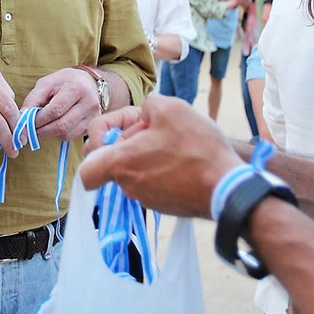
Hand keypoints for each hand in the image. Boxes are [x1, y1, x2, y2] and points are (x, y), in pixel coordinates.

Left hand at [23, 67, 100, 140]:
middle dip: (42, 131)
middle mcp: (89, 103)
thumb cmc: (64, 82)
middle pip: (62, 125)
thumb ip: (33, 99)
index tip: (26, 124)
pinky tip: (55, 127)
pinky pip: (73, 137)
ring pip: (67, 134)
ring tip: (42, 127)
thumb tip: (22, 118)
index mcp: (76, 88)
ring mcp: (93, 115)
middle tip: (31, 131)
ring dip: (50, 134)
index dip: (38, 120)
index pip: (54, 111)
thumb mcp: (47, 83)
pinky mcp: (93, 125)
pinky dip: (60, 135)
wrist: (88, 83)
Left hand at [78, 94, 241, 217]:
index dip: (96, 148)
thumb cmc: (196, 147)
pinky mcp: (166, 207)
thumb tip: (145, 115)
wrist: (227, 187)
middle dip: (131, 142)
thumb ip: (147, 106)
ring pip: (137, 171)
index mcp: (120, 163)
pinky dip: (163, 169)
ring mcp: (147, 199)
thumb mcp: (170, 107)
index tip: (117, 134)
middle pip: (116, 161)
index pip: (86, 171)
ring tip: (176, 142)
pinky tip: (185, 159)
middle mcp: (128, 186)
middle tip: (157, 129)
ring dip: (149, 154)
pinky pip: (154, 182)